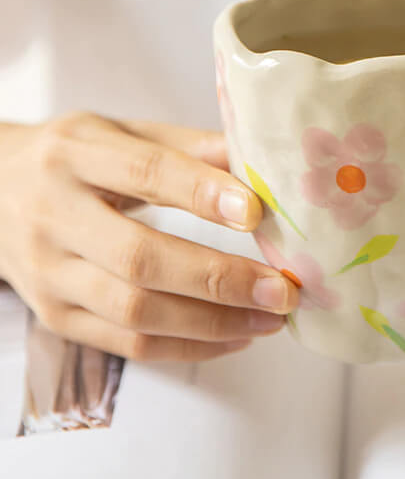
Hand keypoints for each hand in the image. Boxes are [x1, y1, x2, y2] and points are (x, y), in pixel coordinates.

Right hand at [0, 113, 297, 359]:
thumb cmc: (74, 160)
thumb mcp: (120, 133)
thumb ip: (188, 146)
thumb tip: (260, 159)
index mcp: (76, 155)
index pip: (143, 172)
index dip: (201, 193)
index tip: (256, 212)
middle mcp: (55, 215)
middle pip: (140, 258)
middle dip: (219, 279)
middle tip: (282, 289)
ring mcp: (49, 274)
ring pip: (136, 311)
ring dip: (213, 322)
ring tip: (271, 318)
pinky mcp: (56, 316)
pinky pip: (127, 343)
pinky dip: (189, 346)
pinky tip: (236, 336)